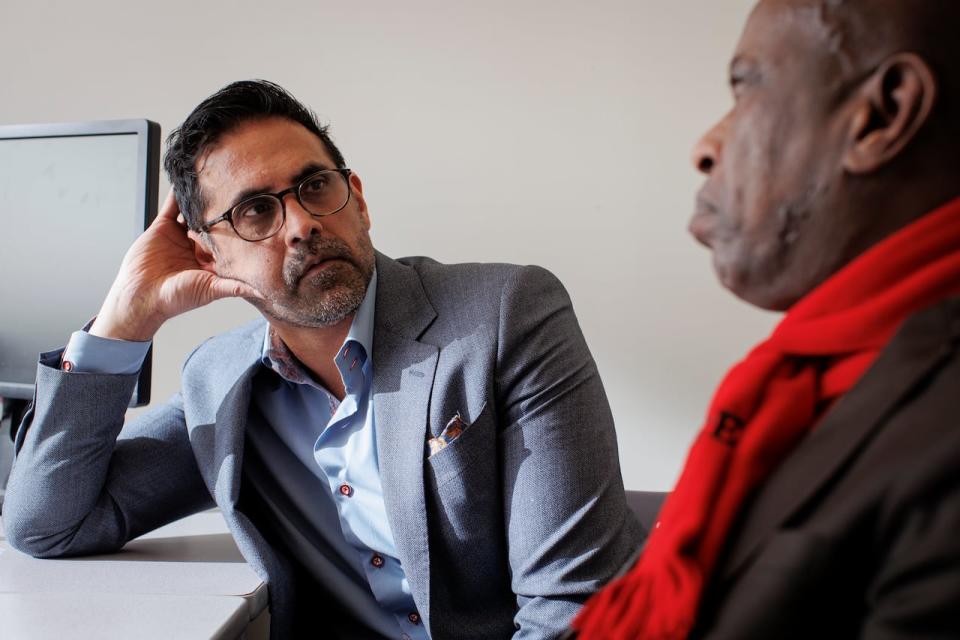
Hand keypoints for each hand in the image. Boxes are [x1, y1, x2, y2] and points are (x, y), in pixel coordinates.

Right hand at [89, 191, 262, 341]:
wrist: (141, 296)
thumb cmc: (175, 298)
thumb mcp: (210, 290)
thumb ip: (234, 287)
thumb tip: (262, 293)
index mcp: (209, 262)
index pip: (228, 243)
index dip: (238, 233)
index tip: (253, 218)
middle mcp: (195, 248)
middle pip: (212, 226)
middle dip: (222, 213)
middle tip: (238, 194)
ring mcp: (179, 237)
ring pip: (193, 215)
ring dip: (202, 203)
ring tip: (216, 183)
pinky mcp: (162, 228)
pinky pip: (172, 208)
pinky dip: (178, 195)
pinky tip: (187, 182)